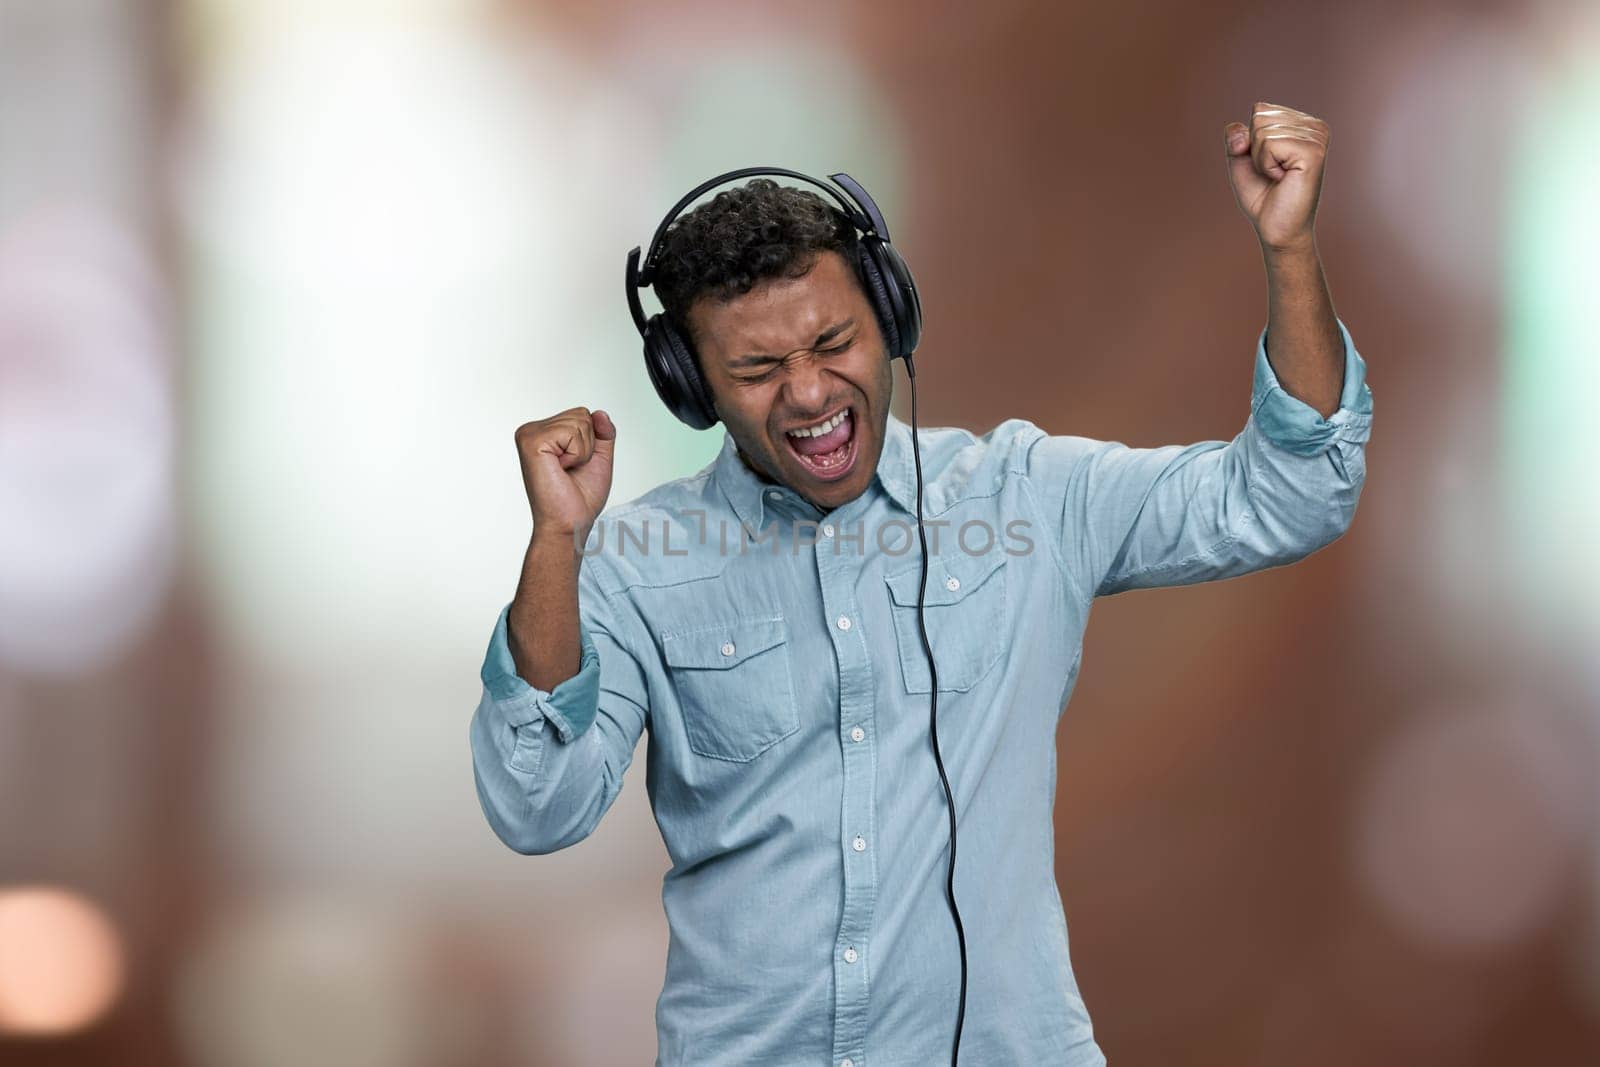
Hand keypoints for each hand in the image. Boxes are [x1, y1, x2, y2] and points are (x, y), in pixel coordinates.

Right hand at [514, 406, 615, 542]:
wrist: (570, 523)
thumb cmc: (580, 497)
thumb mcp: (599, 458)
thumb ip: (603, 433)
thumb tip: (600, 413)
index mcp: (544, 432)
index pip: (582, 414)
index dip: (591, 442)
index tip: (575, 465)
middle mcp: (532, 430)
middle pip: (581, 414)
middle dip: (587, 445)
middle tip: (570, 470)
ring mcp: (529, 434)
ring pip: (579, 422)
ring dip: (582, 452)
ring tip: (565, 471)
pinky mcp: (531, 442)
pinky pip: (571, 432)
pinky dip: (576, 454)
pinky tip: (560, 469)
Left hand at [1224, 101, 1329, 253]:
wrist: (1276, 229)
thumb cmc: (1263, 197)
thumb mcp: (1242, 161)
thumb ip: (1236, 137)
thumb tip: (1238, 129)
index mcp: (1302, 124)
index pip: (1260, 110)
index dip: (1251, 141)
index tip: (1268, 164)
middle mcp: (1314, 126)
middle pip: (1260, 116)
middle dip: (1255, 150)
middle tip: (1272, 173)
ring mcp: (1316, 137)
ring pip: (1262, 130)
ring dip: (1261, 160)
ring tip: (1279, 177)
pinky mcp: (1313, 151)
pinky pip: (1269, 144)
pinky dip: (1266, 165)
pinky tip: (1283, 179)